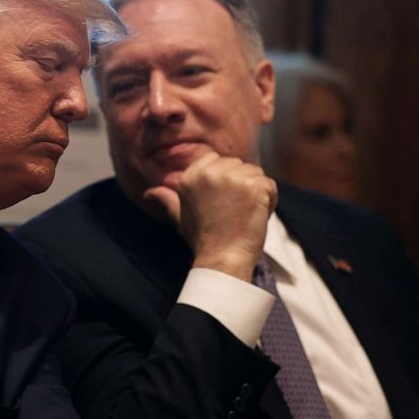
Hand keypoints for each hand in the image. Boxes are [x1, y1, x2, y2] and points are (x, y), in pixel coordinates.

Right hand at [144, 152, 276, 280]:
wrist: (222, 259)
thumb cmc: (202, 240)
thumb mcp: (179, 216)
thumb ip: (166, 200)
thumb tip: (149, 193)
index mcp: (191, 175)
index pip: (217, 160)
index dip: (224, 180)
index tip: (221, 203)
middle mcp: (210, 172)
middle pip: (238, 165)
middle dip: (241, 186)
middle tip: (232, 213)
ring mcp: (233, 178)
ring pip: (255, 174)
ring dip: (256, 194)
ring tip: (243, 215)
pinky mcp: (254, 186)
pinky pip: (269, 186)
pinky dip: (269, 201)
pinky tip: (256, 217)